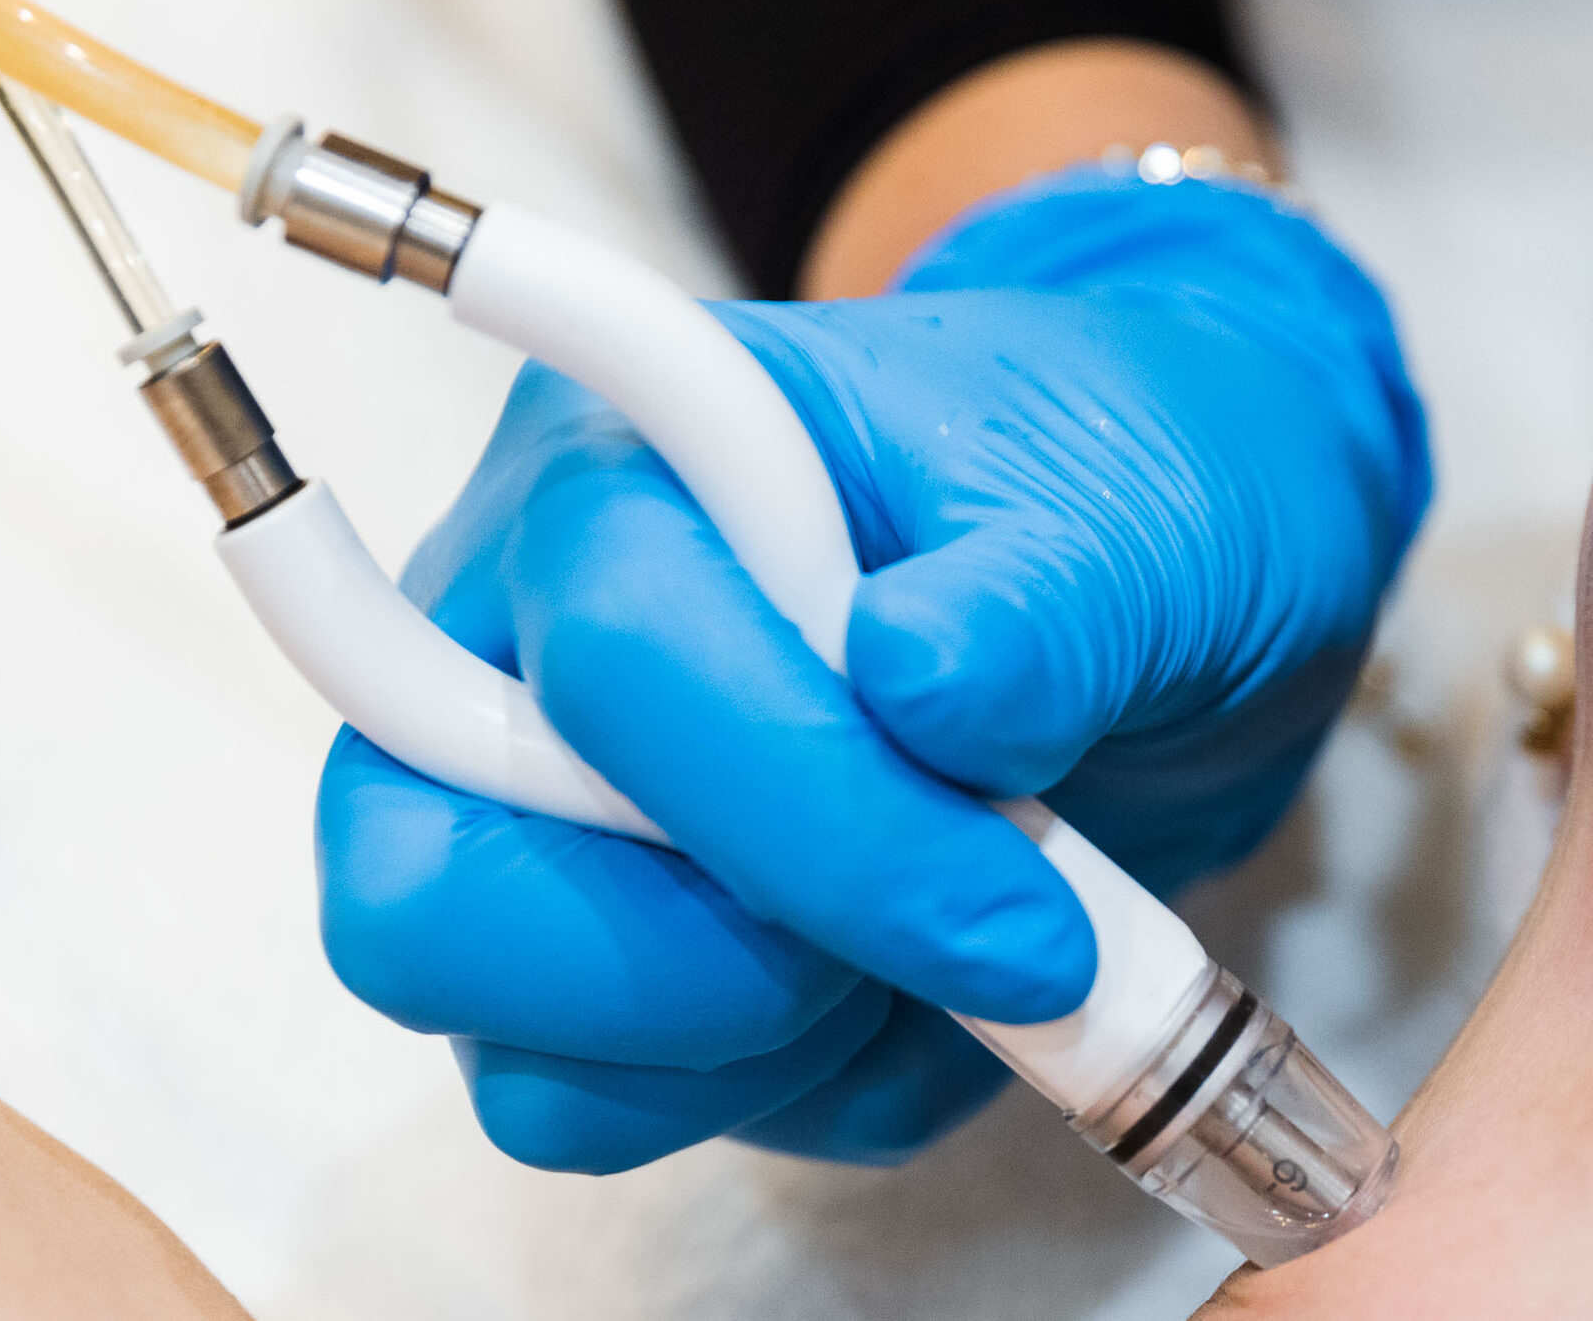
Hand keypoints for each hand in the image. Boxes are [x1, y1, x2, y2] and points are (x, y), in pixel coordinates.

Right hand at [314, 168, 1428, 1169]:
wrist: (1169, 606)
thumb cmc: (1118, 503)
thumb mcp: (1134, 516)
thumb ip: (1037, 605)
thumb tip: (914, 688)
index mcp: (619, 475)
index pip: (612, 672)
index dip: (815, 826)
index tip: (1024, 916)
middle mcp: (525, 658)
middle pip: (424, 899)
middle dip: (701, 978)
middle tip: (931, 948)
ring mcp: (552, 832)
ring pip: (522, 1057)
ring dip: (773, 1054)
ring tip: (947, 946)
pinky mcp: (624, 964)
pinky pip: (641, 1118)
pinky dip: (809, 1093)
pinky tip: (925, 991)